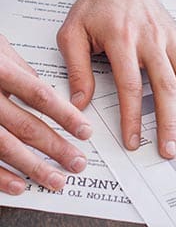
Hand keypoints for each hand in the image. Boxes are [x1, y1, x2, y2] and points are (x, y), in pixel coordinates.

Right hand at [0, 35, 89, 194]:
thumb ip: (22, 71)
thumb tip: (49, 91)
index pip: (39, 96)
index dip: (65, 115)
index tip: (85, 131)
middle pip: (25, 125)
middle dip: (56, 147)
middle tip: (77, 162)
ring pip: (4, 146)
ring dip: (33, 166)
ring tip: (55, 180)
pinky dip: (0, 176)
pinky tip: (19, 185)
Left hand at [57, 0, 175, 158]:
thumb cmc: (95, 7)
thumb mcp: (72, 33)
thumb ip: (77, 69)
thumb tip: (80, 106)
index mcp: (121, 39)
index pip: (130, 85)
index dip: (133, 117)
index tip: (134, 142)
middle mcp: (152, 39)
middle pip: (167, 86)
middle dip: (171, 121)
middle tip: (170, 150)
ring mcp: (171, 38)